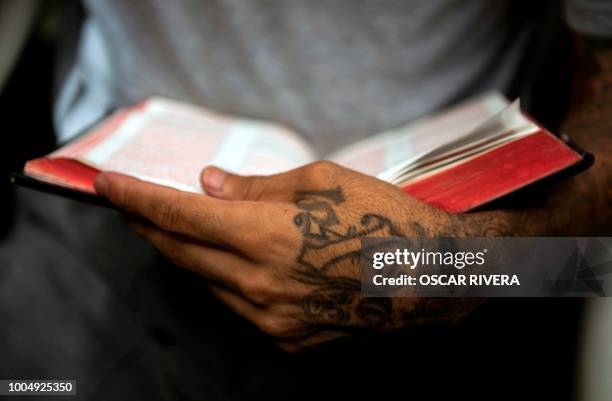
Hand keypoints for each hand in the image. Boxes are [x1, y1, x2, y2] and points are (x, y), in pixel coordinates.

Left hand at [94, 161, 464, 350]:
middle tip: (132, 205)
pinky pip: (237, 304)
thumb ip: (255, 187)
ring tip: (190, 227)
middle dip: (149, 225)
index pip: (180, 215)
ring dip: (189, 252)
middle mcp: (260, 284)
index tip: (107, 185)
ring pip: (206, 281)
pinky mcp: (285, 338)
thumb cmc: (381, 217)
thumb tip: (209, 186)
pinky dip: (226, 278)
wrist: (428, 276)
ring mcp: (270, 318)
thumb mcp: (320, 181)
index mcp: (267, 236)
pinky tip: (238, 261)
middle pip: (181, 251)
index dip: (137, 198)